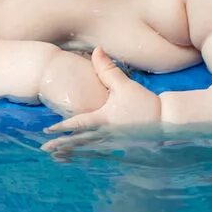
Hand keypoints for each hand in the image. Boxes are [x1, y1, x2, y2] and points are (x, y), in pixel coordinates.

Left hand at [43, 48, 163, 154]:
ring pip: (87, 150)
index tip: (48, 130)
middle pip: (79, 141)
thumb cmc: (145, 103)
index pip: (79, 123)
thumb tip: (97, 50)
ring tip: (56, 157)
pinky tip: (77, 161)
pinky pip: (99, 156)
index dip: (63, 127)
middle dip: (62, 145)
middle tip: (44, 149)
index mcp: (104, 118)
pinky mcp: (120, 150)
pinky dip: (86, 158)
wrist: (166, 122)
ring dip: (71, 154)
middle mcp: (106, 134)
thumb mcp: (125, 85)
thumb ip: (108, 69)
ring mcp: (113, 144)